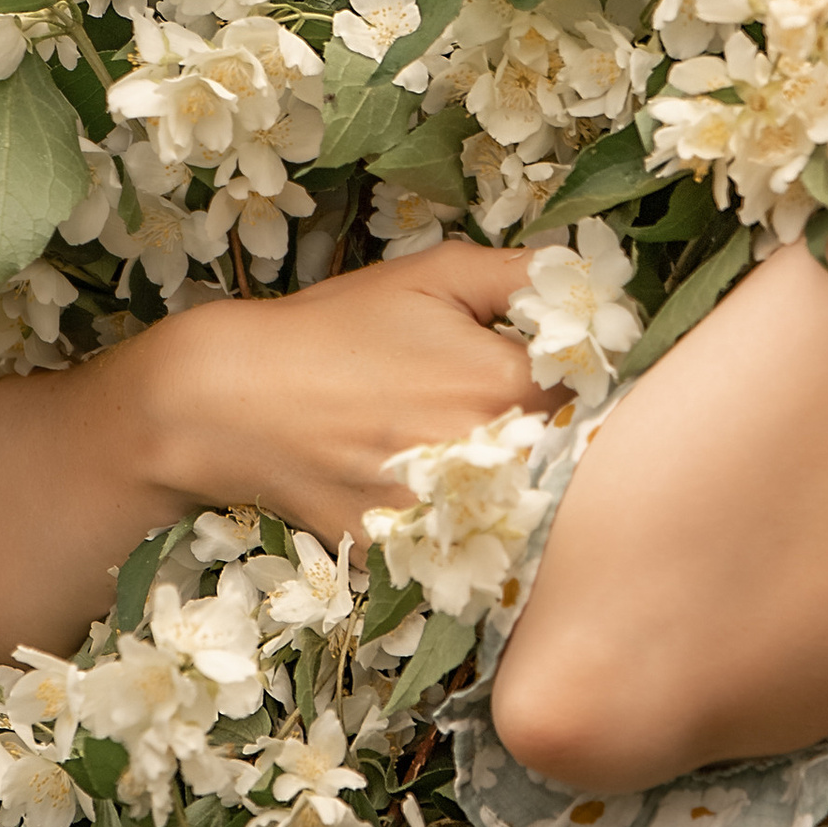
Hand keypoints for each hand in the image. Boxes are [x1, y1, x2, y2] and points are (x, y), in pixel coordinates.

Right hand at [129, 240, 553, 546]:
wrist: (230, 401)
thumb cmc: (334, 327)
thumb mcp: (434, 273)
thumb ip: (525, 272)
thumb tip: (594, 282)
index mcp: (506, 382)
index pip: (598, 390)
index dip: (585, 383)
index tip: (563, 376)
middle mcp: (488, 456)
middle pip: (570, 457)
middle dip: (563, 438)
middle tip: (525, 418)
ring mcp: (450, 515)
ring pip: (526, 508)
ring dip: (521, 487)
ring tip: (479, 458)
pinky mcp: (413, 554)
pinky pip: (471, 547)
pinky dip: (471, 526)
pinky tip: (445, 497)